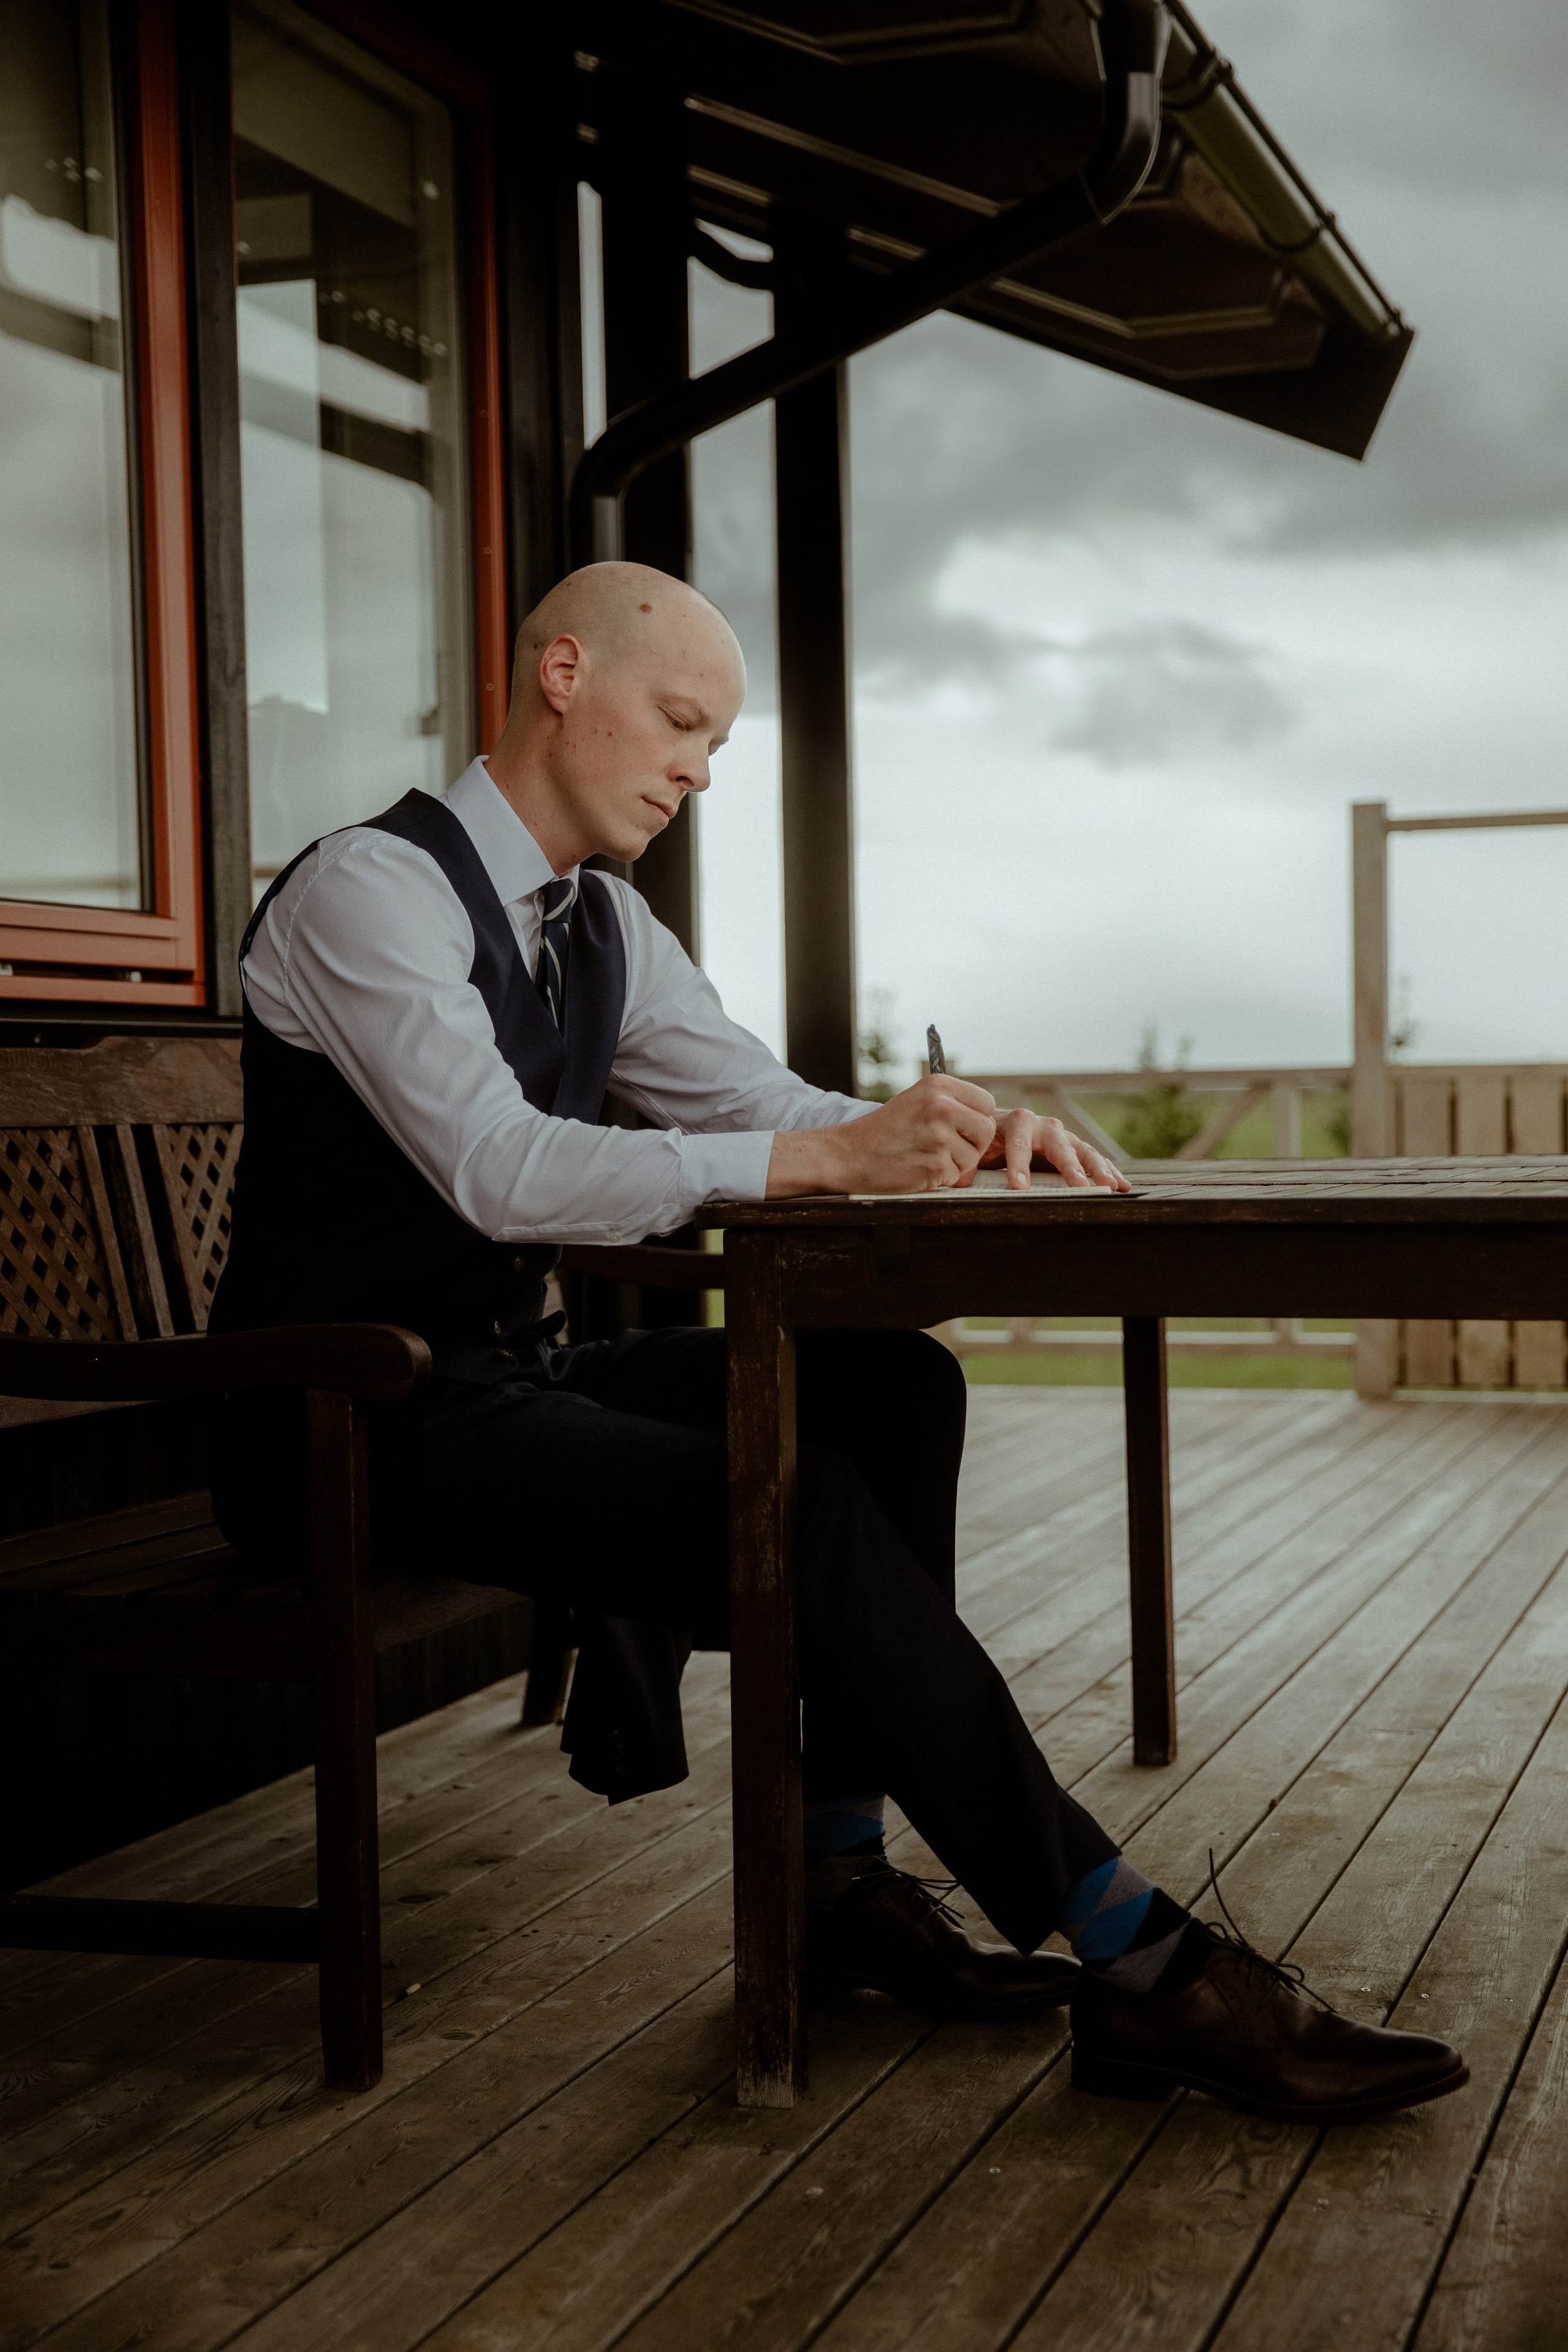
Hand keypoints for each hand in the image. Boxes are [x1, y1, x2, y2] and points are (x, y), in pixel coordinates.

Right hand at [767, 1075, 998, 1197]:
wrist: (846, 1154)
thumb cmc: (884, 1131)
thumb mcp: (916, 1101)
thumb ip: (951, 1103)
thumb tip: (988, 1117)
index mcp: (938, 1086)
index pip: (986, 1103)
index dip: (976, 1120)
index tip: (959, 1128)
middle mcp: (941, 1106)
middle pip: (987, 1130)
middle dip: (972, 1145)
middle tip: (945, 1149)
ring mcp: (938, 1137)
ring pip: (974, 1157)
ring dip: (955, 1164)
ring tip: (925, 1157)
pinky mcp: (934, 1166)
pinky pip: (956, 1176)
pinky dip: (940, 1178)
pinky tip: (917, 1169)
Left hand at [978, 1108, 1130, 1192]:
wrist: (992, 1130)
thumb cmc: (982, 1144)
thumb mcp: (971, 1153)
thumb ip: (965, 1165)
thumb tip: (956, 1179)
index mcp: (1012, 1122)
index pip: (1016, 1141)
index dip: (1018, 1163)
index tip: (1019, 1187)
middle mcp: (1040, 1125)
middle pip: (1057, 1142)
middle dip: (1069, 1165)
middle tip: (1079, 1186)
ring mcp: (1059, 1136)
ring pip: (1081, 1149)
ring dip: (1097, 1168)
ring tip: (1110, 1187)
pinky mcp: (1072, 1148)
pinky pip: (1093, 1158)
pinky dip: (1108, 1171)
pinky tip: (1122, 1185)